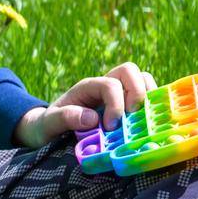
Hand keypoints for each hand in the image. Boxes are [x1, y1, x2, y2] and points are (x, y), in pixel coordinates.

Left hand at [13, 61, 158, 146]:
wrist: (46, 128)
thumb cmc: (47, 124)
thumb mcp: (48, 123)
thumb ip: (65, 118)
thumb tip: (92, 119)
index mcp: (86, 87)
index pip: (110, 84)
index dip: (116, 104)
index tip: (110, 127)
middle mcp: (104, 85)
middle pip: (129, 70)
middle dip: (137, 92)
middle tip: (133, 116)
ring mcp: (117, 94)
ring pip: (141, 79)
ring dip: (148, 96)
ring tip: (144, 118)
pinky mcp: (125, 105)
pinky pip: (145, 96)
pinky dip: (151, 105)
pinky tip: (148, 122)